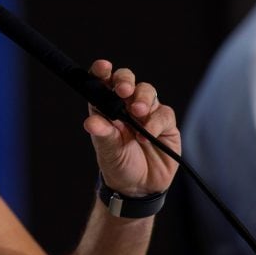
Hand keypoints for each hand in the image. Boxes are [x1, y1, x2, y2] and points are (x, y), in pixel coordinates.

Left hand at [82, 59, 180, 197]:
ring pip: (147, 91)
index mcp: (105, 106)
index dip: (102, 71)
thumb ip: (102, 134)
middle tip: (124, 90)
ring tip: (137, 112)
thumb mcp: (107, 150)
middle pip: (126, 80)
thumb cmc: (117, 164)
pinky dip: (156, 122)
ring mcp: (146, 112)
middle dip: (125, 80)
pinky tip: (147, 135)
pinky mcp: (165, 124)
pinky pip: (164, 113)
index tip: (103, 67)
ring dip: (142, 99)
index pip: (102, 82)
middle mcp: (125, 104)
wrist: (138, 187)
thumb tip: (90, 122)